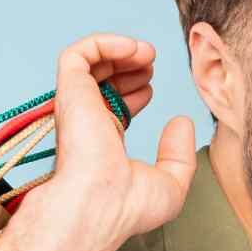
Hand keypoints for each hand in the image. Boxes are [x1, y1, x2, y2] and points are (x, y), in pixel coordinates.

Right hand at [0, 32, 197, 250]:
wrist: (100, 206)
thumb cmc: (128, 207)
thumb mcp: (170, 185)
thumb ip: (180, 155)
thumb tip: (182, 122)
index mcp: (101, 143)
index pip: (112, 104)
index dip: (133, 88)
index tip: (151, 87)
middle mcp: (84, 122)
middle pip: (102, 79)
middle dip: (128, 64)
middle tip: (152, 63)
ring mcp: (76, 106)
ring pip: (88, 62)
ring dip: (120, 49)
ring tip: (147, 52)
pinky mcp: (69, 90)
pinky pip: (77, 53)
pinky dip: (105, 42)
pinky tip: (133, 48)